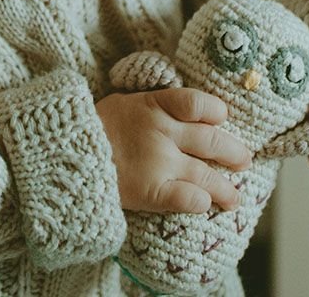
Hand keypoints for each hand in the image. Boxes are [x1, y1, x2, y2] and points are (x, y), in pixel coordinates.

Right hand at [96, 88, 250, 213]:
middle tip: (244, 161)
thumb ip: (155, 106)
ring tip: (235, 198)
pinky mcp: (151, 192)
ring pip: (206, 176)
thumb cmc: (95, 127)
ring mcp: (158, 162)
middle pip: (212, 141)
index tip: (223, 119)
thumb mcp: (124, 103)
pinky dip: (200, 203)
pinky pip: (187, 199)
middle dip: (234, 153)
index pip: (197, 103)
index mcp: (154, 105)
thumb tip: (184, 112)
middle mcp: (161, 132)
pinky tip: (204, 205)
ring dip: (226, 189)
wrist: (64, 153)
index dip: (217, 112)